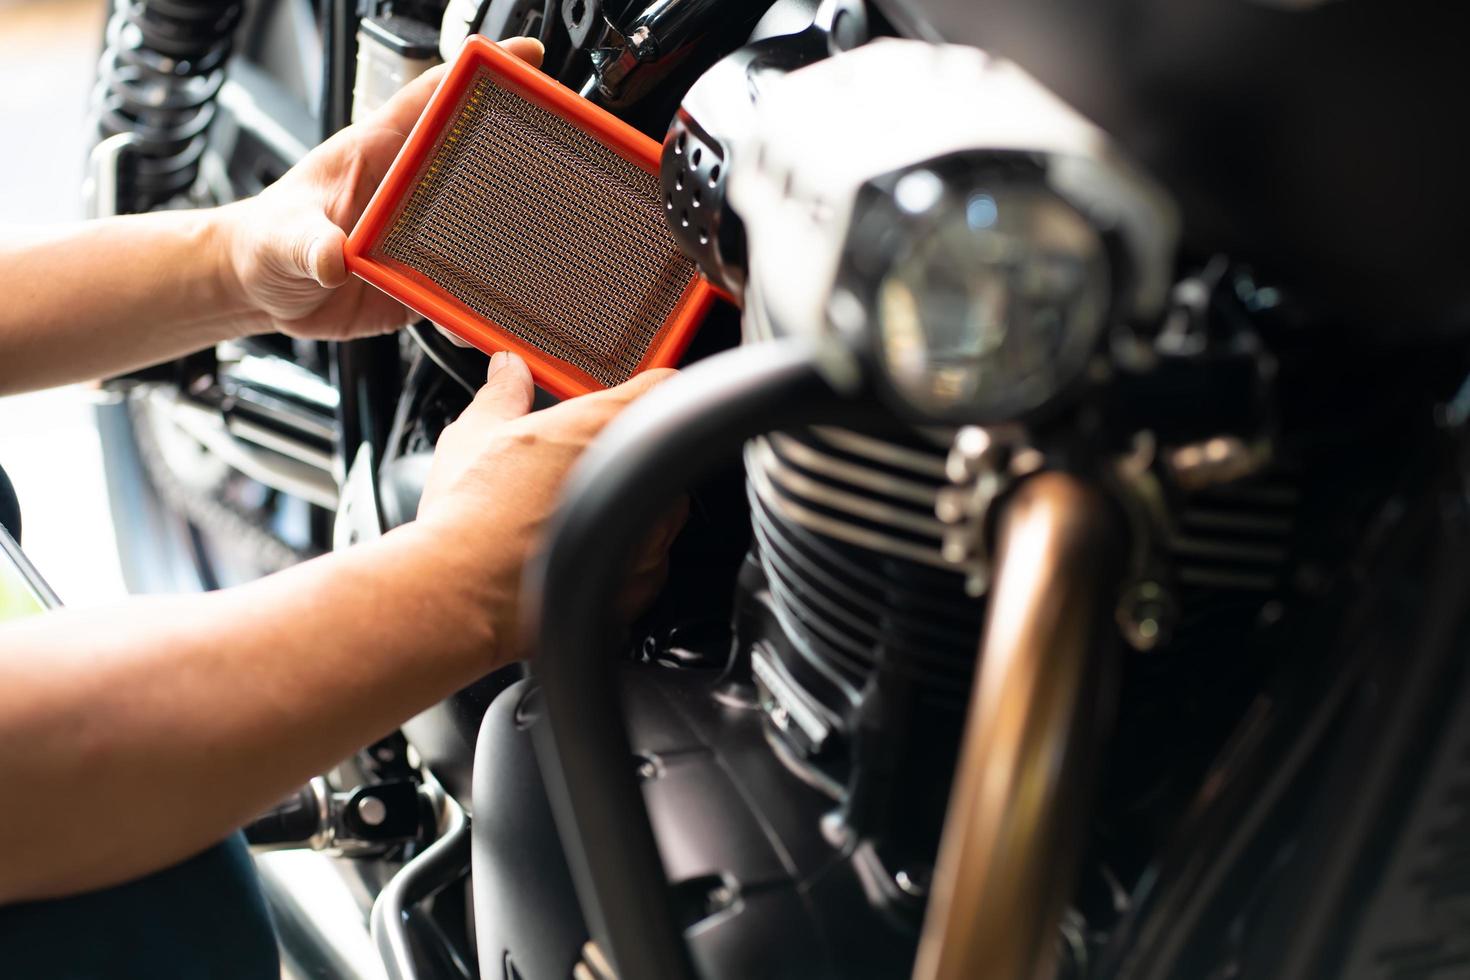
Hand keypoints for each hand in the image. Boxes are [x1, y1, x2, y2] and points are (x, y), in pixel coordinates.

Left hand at [217, 38, 544, 340]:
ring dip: (514, 239)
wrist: (262, 293)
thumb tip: (332, 255)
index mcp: (378, 154)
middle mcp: (409, 191)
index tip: (525, 59)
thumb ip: (308, 245)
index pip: (434, 99)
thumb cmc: (265, 245)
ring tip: (547, 250)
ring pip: (483, 227)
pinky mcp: (426, 280)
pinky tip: (491, 319)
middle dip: (524, 153)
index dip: (480, 73)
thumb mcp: (282, 240)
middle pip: (477, 159)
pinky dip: (483, 307)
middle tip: (567, 158)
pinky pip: (466, 291)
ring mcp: (422, 236)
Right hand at [416, 353, 685, 654]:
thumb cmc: (470, 519)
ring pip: (656, 507)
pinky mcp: (639, 583)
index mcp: (601, 427)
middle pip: (654, 452)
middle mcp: (634, 480)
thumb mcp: (475, 435)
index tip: (633, 391)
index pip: (659, 385)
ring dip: (626, 504)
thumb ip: (503, 393)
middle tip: (573, 463)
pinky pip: (646, 559)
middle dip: (620, 455)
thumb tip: (508, 372)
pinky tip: (577, 553)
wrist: (463, 592)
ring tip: (569, 513)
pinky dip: (623, 555)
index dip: (646, 386)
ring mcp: (645, 536)